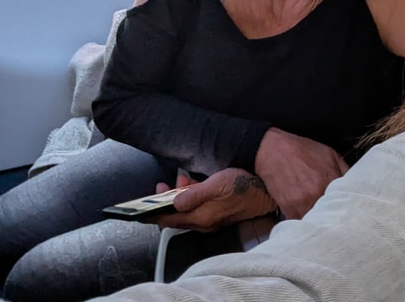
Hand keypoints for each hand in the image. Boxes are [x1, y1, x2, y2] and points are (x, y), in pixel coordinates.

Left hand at [150, 168, 276, 231]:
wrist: (266, 193)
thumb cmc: (244, 187)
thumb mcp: (217, 184)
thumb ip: (194, 194)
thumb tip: (174, 201)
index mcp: (201, 217)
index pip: (168, 220)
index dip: (152, 215)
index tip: (138, 211)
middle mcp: (204, 222)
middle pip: (175, 217)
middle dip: (164, 203)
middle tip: (160, 187)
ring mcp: (210, 220)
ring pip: (186, 212)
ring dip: (178, 199)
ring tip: (179, 181)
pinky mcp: (216, 215)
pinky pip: (196, 210)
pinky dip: (189, 199)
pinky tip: (193, 186)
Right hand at [254, 128, 348, 219]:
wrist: (274, 151)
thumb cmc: (303, 151)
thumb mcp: (330, 154)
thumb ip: (346, 170)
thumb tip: (361, 184)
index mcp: (331, 178)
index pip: (348, 201)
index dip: (352, 208)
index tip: (355, 213)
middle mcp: (317, 192)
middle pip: (334, 215)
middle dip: (338, 218)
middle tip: (343, 222)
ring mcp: (302, 203)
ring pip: (318, 222)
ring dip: (322, 224)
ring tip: (326, 224)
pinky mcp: (289, 210)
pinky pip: (302, 224)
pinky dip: (307, 225)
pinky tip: (310, 221)